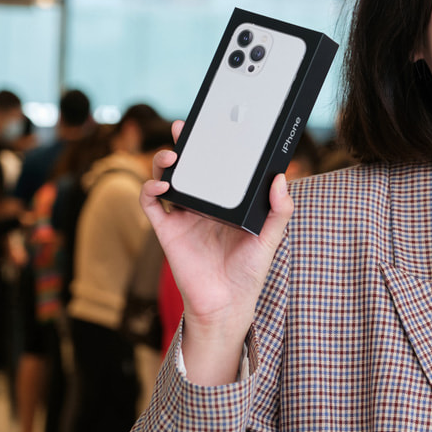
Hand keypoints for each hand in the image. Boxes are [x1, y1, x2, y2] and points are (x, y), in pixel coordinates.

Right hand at [139, 120, 292, 383]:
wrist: (226, 305)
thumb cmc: (250, 271)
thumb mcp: (271, 237)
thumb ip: (280, 210)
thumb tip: (281, 177)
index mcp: (227, 203)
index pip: (218, 168)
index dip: (214, 147)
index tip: (216, 126)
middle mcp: (203, 205)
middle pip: (190, 168)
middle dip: (185, 145)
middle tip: (185, 127)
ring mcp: (183, 216)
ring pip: (167, 179)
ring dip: (164, 163)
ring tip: (172, 155)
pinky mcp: (167, 231)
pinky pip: (151, 205)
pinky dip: (150, 189)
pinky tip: (163, 184)